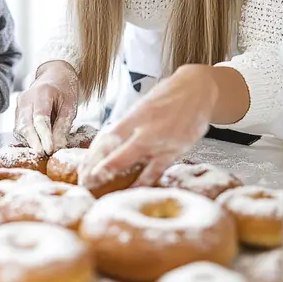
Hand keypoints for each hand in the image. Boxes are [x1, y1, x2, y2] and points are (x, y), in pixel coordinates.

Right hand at [14, 60, 78, 154]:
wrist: (54, 76)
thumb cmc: (64, 90)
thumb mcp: (70, 106)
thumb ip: (63, 126)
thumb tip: (58, 148)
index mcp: (41, 93)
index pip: (40, 118)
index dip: (44, 136)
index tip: (49, 150)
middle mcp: (26, 99)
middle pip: (26, 124)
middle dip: (33, 142)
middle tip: (42, 155)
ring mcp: (19, 106)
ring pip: (20, 129)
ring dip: (30, 142)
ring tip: (42, 153)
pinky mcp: (17, 113)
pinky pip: (19, 129)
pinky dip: (28, 139)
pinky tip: (37, 145)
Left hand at [78, 65, 217, 191]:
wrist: (199, 90)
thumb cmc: (168, 96)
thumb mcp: (144, 104)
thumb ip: (130, 124)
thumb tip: (111, 142)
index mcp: (136, 114)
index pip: (109, 137)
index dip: (94, 154)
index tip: (83, 167)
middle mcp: (148, 128)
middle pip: (118, 152)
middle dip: (100, 169)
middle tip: (86, 182)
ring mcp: (163, 141)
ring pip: (136, 164)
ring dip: (119, 177)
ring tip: (102, 189)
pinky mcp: (177, 150)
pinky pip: (157, 170)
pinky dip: (144, 182)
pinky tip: (132, 191)